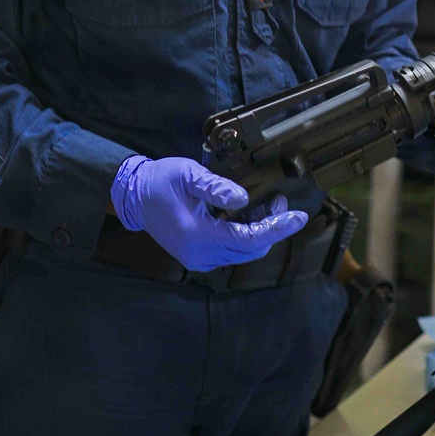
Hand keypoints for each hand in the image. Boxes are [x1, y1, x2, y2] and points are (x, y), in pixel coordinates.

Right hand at [110, 156, 307, 271]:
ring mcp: (199, 260)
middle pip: (251, 249)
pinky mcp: (198, 258)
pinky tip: (246, 215)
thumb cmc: (160, 182)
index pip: (250, 238)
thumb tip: (244, 198)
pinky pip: (231, 252)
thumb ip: (217, 188)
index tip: (299, 217)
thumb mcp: (189, 175)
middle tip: (278, 202)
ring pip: (243, 253)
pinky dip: (245, 236)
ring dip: (259, 231)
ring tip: (265, 205)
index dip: (278, 228)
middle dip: (271, 227)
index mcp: (199, 235)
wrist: (134, 197)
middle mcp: (201, 254)